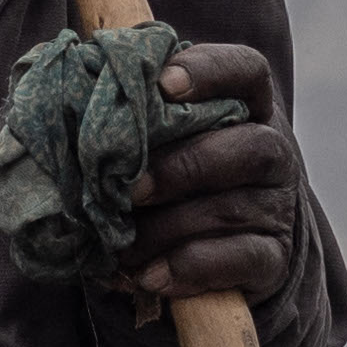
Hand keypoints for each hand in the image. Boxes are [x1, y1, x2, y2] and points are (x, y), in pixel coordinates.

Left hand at [112, 39, 303, 306]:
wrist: (218, 252)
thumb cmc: (173, 181)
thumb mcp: (160, 144)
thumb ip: (133, 118)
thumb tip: (70, 101)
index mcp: (246, 109)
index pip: (247, 71)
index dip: (210, 72)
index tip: (162, 84)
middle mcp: (272, 154)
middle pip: (250, 146)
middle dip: (182, 166)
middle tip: (130, 189)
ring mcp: (276, 207)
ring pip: (231, 209)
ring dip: (167, 228)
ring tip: (122, 246)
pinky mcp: (272, 258)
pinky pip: (240, 260)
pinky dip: (189, 268)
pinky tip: (150, 275)